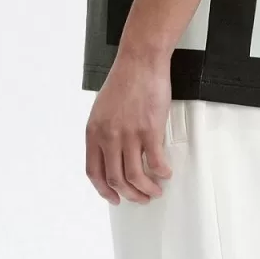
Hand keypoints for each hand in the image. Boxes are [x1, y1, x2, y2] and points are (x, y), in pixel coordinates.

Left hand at [85, 46, 174, 204]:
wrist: (140, 60)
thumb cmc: (124, 80)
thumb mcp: (102, 109)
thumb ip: (104, 132)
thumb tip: (112, 154)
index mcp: (94, 132)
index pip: (94, 172)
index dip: (104, 190)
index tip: (114, 197)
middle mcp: (108, 137)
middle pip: (116, 179)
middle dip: (130, 195)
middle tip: (140, 198)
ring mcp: (129, 134)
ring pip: (135, 177)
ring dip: (146, 190)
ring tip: (155, 190)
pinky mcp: (149, 130)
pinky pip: (156, 162)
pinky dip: (161, 173)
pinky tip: (165, 172)